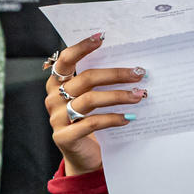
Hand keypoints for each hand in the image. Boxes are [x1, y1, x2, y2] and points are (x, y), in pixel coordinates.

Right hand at [44, 34, 147, 175]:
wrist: (83, 156)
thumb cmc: (90, 120)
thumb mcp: (92, 97)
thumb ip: (100, 82)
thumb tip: (132, 65)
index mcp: (57, 84)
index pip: (65, 60)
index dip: (82, 47)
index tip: (102, 37)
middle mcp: (53, 98)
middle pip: (86, 78)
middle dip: (116, 74)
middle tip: (139, 73)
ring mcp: (56, 118)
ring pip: (91, 99)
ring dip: (119, 96)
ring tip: (140, 95)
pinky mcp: (64, 137)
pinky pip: (92, 123)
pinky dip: (113, 118)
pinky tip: (129, 117)